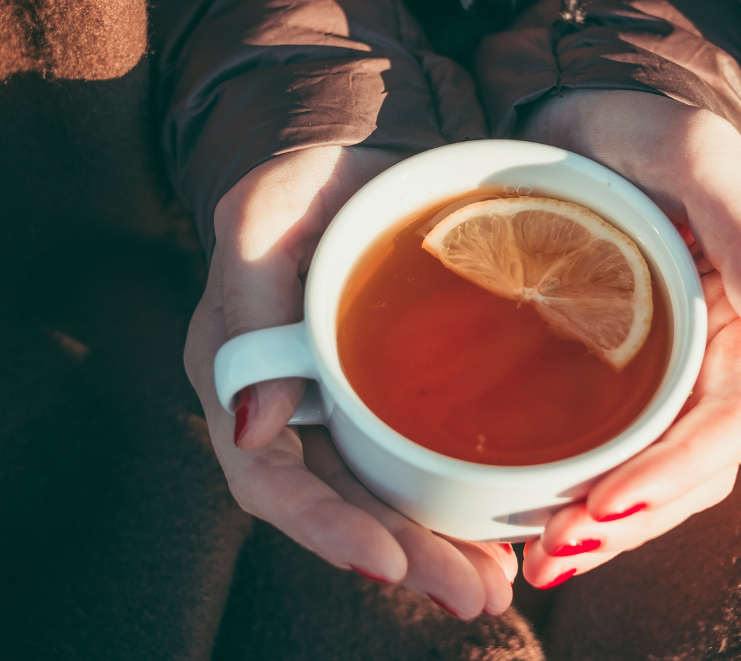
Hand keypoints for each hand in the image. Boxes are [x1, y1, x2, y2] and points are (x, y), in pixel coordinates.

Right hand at [183, 146, 517, 618]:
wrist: (359, 149)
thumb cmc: (302, 177)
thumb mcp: (264, 217)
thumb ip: (248, 301)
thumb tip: (249, 423)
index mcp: (239, 373)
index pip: (269, 477)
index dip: (325, 526)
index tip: (388, 559)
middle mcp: (286, 406)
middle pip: (338, 505)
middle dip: (402, 556)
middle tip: (471, 590)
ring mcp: (340, 404)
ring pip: (383, 497)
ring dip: (436, 547)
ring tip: (494, 582)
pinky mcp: (389, 394)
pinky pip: (416, 461)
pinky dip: (456, 501)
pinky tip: (501, 530)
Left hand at [515, 90, 740, 587]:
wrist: (582, 117)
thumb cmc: (645, 127)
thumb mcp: (698, 160)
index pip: (728, 422)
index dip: (675, 473)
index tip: (606, 505)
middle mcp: (712, 359)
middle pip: (693, 470)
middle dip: (634, 521)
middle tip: (556, 554)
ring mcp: (665, 373)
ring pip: (656, 475)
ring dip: (609, 529)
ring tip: (544, 561)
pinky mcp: (617, 377)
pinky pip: (614, 450)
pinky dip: (584, 494)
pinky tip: (538, 521)